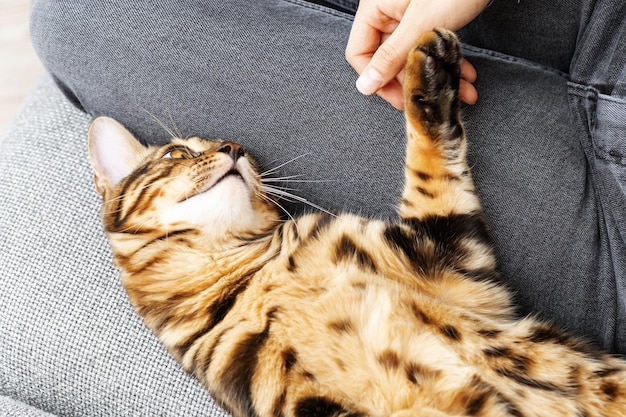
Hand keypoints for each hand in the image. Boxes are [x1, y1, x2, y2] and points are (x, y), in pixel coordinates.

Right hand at [345, 0, 489, 108]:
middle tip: (432, 98)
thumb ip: (391, 56)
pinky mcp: (429, 18)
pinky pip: (429, 47)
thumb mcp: (420, 25)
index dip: (378, 80)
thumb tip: (365, 84)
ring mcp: (408, 16)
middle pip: (388, 59)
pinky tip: (464, 74)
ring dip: (434, 76)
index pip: (360, 53)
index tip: (400, 98)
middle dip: (415, 81)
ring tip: (458, 90)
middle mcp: (388, 13)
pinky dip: (445, 62)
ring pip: (413, 56)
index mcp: (375, 9)